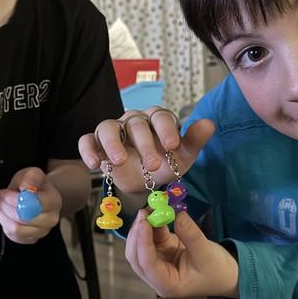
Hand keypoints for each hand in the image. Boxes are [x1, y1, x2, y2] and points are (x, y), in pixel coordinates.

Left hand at [0, 167, 62, 244]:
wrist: (40, 196)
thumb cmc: (36, 185)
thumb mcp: (33, 173)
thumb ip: (30, 177)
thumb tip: (26, 187)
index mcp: (53, 201)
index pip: (31, 205)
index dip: (13, 199)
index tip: (5, 192)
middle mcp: (51, 219)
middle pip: (22, 218)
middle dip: (5, 206)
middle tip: (0, 197)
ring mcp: (42, 231)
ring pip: (16, 229)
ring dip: (4, 216)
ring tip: (2, 206)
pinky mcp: (32, 239)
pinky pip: (13, 237)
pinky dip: (6, 225)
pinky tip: (7, 216)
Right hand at [78, 106, 214, 192]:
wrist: (145, 182)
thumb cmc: (166, 164)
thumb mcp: (183, 157)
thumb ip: (194, 140)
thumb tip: (209, 123)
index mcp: (156, 119)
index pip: (160, 116)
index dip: (166, 129)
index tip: (172, 145)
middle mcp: (134, 120)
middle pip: (136, 124)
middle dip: (144, 144)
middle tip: (153, 165)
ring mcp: (114, 131)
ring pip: (108, 128)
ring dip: (112, 143)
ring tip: (119, 161)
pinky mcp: (97, 144)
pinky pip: (87, 140)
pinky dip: (88, 149)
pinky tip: (94, 164)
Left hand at [125, 210, 238, 298]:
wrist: (227, 275)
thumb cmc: (218, 271)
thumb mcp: (207, 252)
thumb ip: (190, 234)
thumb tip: (178, 214)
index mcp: (166, 284)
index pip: (146, 263)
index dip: (142, 241)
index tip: (144, 220)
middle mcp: (157, 276)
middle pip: (135, 256)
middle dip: (137, 233)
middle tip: (145, 212)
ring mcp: (158, 264)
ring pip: (139, 246)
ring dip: (143, 227)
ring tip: (151, 208)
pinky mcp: (162, 253)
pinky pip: (150, 238)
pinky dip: (151, 225)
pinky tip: (156, 212)